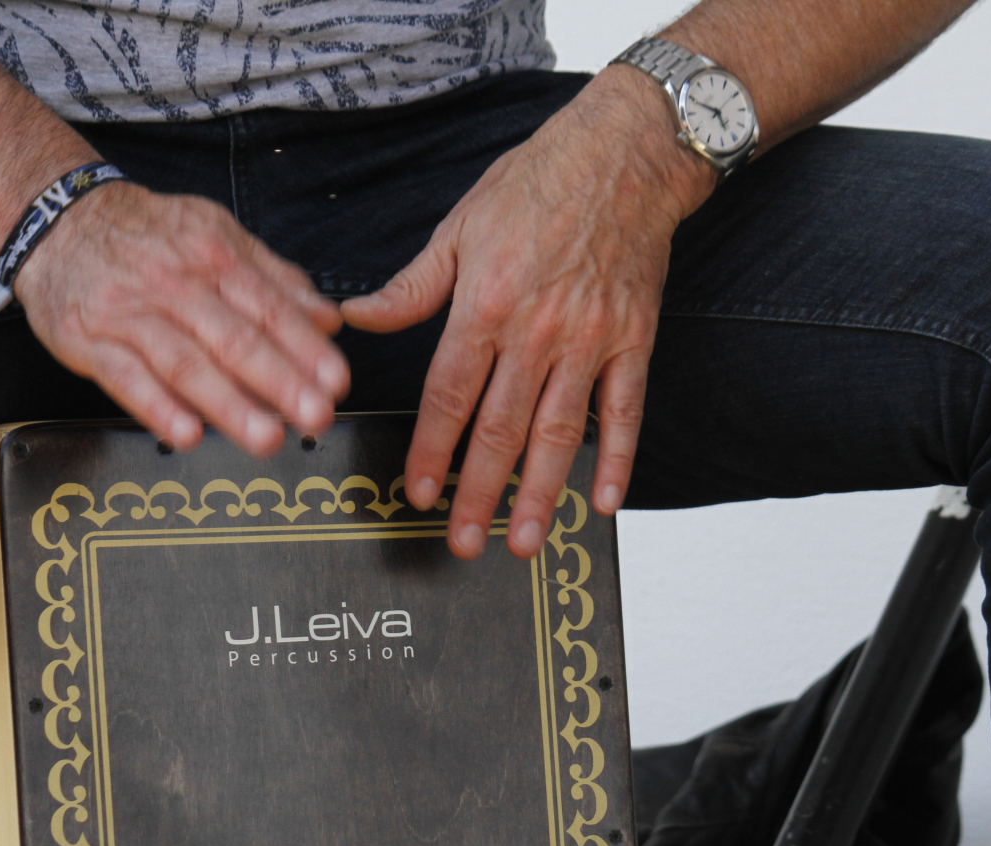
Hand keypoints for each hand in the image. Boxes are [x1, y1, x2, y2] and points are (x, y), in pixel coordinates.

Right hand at [16, 183, 349, 455]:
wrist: (57, 219)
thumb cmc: (149, 237)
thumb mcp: (218, 237)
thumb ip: (276, 281)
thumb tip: (328, 319)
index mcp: (214, 257)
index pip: (270, 308)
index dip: (306, 348)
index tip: (336, 382)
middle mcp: (175, 284)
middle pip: (234, 339)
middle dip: (281, 382)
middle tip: (316, 416)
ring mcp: (129, 314)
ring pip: (185, 362)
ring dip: (229, 405)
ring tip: (266, 437)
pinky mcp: (88, 340)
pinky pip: (125, 378)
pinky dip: (156, 408)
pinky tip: (186, 434)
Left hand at [342, 68, 715, 559]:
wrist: (623, 156)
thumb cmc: (538, 184)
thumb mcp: (459, 227)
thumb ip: (410, 287)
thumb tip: (355, 318)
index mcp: (486, 305)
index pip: (450, 396)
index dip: (432, 451)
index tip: (420, 494)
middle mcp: (538, 332)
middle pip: (500, 429)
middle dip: (480, 492)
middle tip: (464, 544)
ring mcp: (590, 342)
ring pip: (560, 434)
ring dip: (542, 494)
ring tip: (525, 542)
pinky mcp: (634, 342)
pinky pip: (625, 412)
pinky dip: (618, 460)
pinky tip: (604, 502)